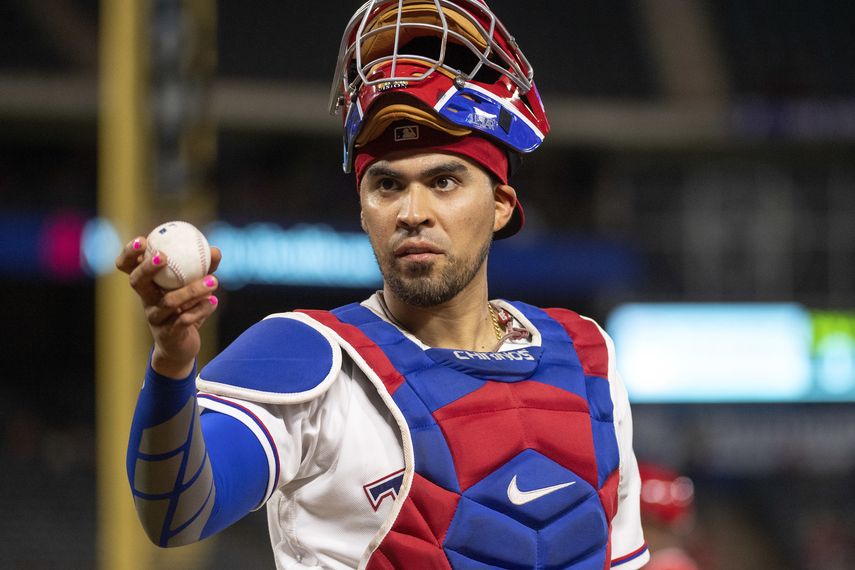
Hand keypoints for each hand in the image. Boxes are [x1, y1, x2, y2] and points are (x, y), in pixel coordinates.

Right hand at [115, 236, 222, 379]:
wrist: (181, 347)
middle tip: (164, 256)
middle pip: (137, 282)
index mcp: (148, 285)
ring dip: (192, 290)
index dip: (128, 253)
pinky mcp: (168, 335)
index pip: (127, 266)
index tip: (142, 240)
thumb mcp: (194, 287)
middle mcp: (146, 300)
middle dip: (147, 267)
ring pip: (169, 301)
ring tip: (214, 281)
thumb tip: (215, 251)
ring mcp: (155, 318)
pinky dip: (201, 309)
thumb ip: (204, 268)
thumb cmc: (186, 309)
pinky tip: (214, 301)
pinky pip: (184, 320)